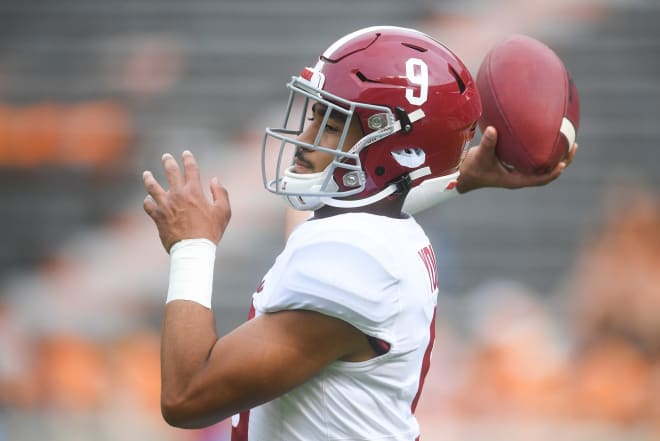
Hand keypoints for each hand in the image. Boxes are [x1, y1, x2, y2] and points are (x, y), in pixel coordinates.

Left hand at [142, 150, 230, 251]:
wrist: (193, 249)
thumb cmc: (210, 232)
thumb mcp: (223, 212)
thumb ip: (221, 193)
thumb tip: (215, 179)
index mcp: (194, 192)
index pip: (190, 169)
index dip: (188, 159)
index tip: (186, 153)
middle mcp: (178, 195)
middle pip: (170, 172)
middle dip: (168, 162)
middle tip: (165, 157)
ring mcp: (165, 205)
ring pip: (152, 186)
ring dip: (149, 178)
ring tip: (146, 174)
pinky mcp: (158, 217)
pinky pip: (148, 205)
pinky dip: (147, 201)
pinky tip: (148, 199)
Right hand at [456, 126, 576, 193]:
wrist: (465, 174)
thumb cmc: (473, 169)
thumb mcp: (480, 156)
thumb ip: (488, 144)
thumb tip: (493, 130)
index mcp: (516, 180)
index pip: (540, 179)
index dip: (553, 173)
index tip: (563, 164)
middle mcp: (521, 176)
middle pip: (548, 172)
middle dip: (563, 161)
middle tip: (573, 146)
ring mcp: (520, 171)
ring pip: (544, 166)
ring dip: (556, 156)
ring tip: (568, 140)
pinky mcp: (516, 165)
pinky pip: (535, 159)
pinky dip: (543, 150)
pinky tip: (547, 137)